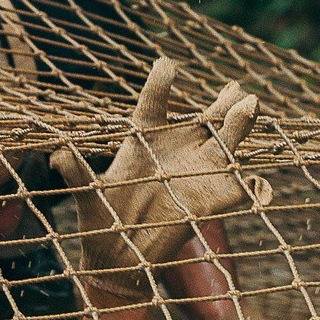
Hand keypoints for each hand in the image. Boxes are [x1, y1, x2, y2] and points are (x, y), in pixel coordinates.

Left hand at [52, 58, 265, 302]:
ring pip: (228, 141)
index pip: (153, 103)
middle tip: (234, 89)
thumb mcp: (86, 196)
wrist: (119, 254)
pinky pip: (243, 187)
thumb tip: (56, 155)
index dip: (160, 84)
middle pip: (205, 116)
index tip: (167, 66)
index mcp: (145, 138)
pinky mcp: (214, 198)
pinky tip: (263, 188)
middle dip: (222, 101)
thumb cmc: (101, 218)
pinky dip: (257, 187)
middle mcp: (179, 147)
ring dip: (240, 125)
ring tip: (249, 106)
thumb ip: (76, 174)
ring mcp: (200, 170)